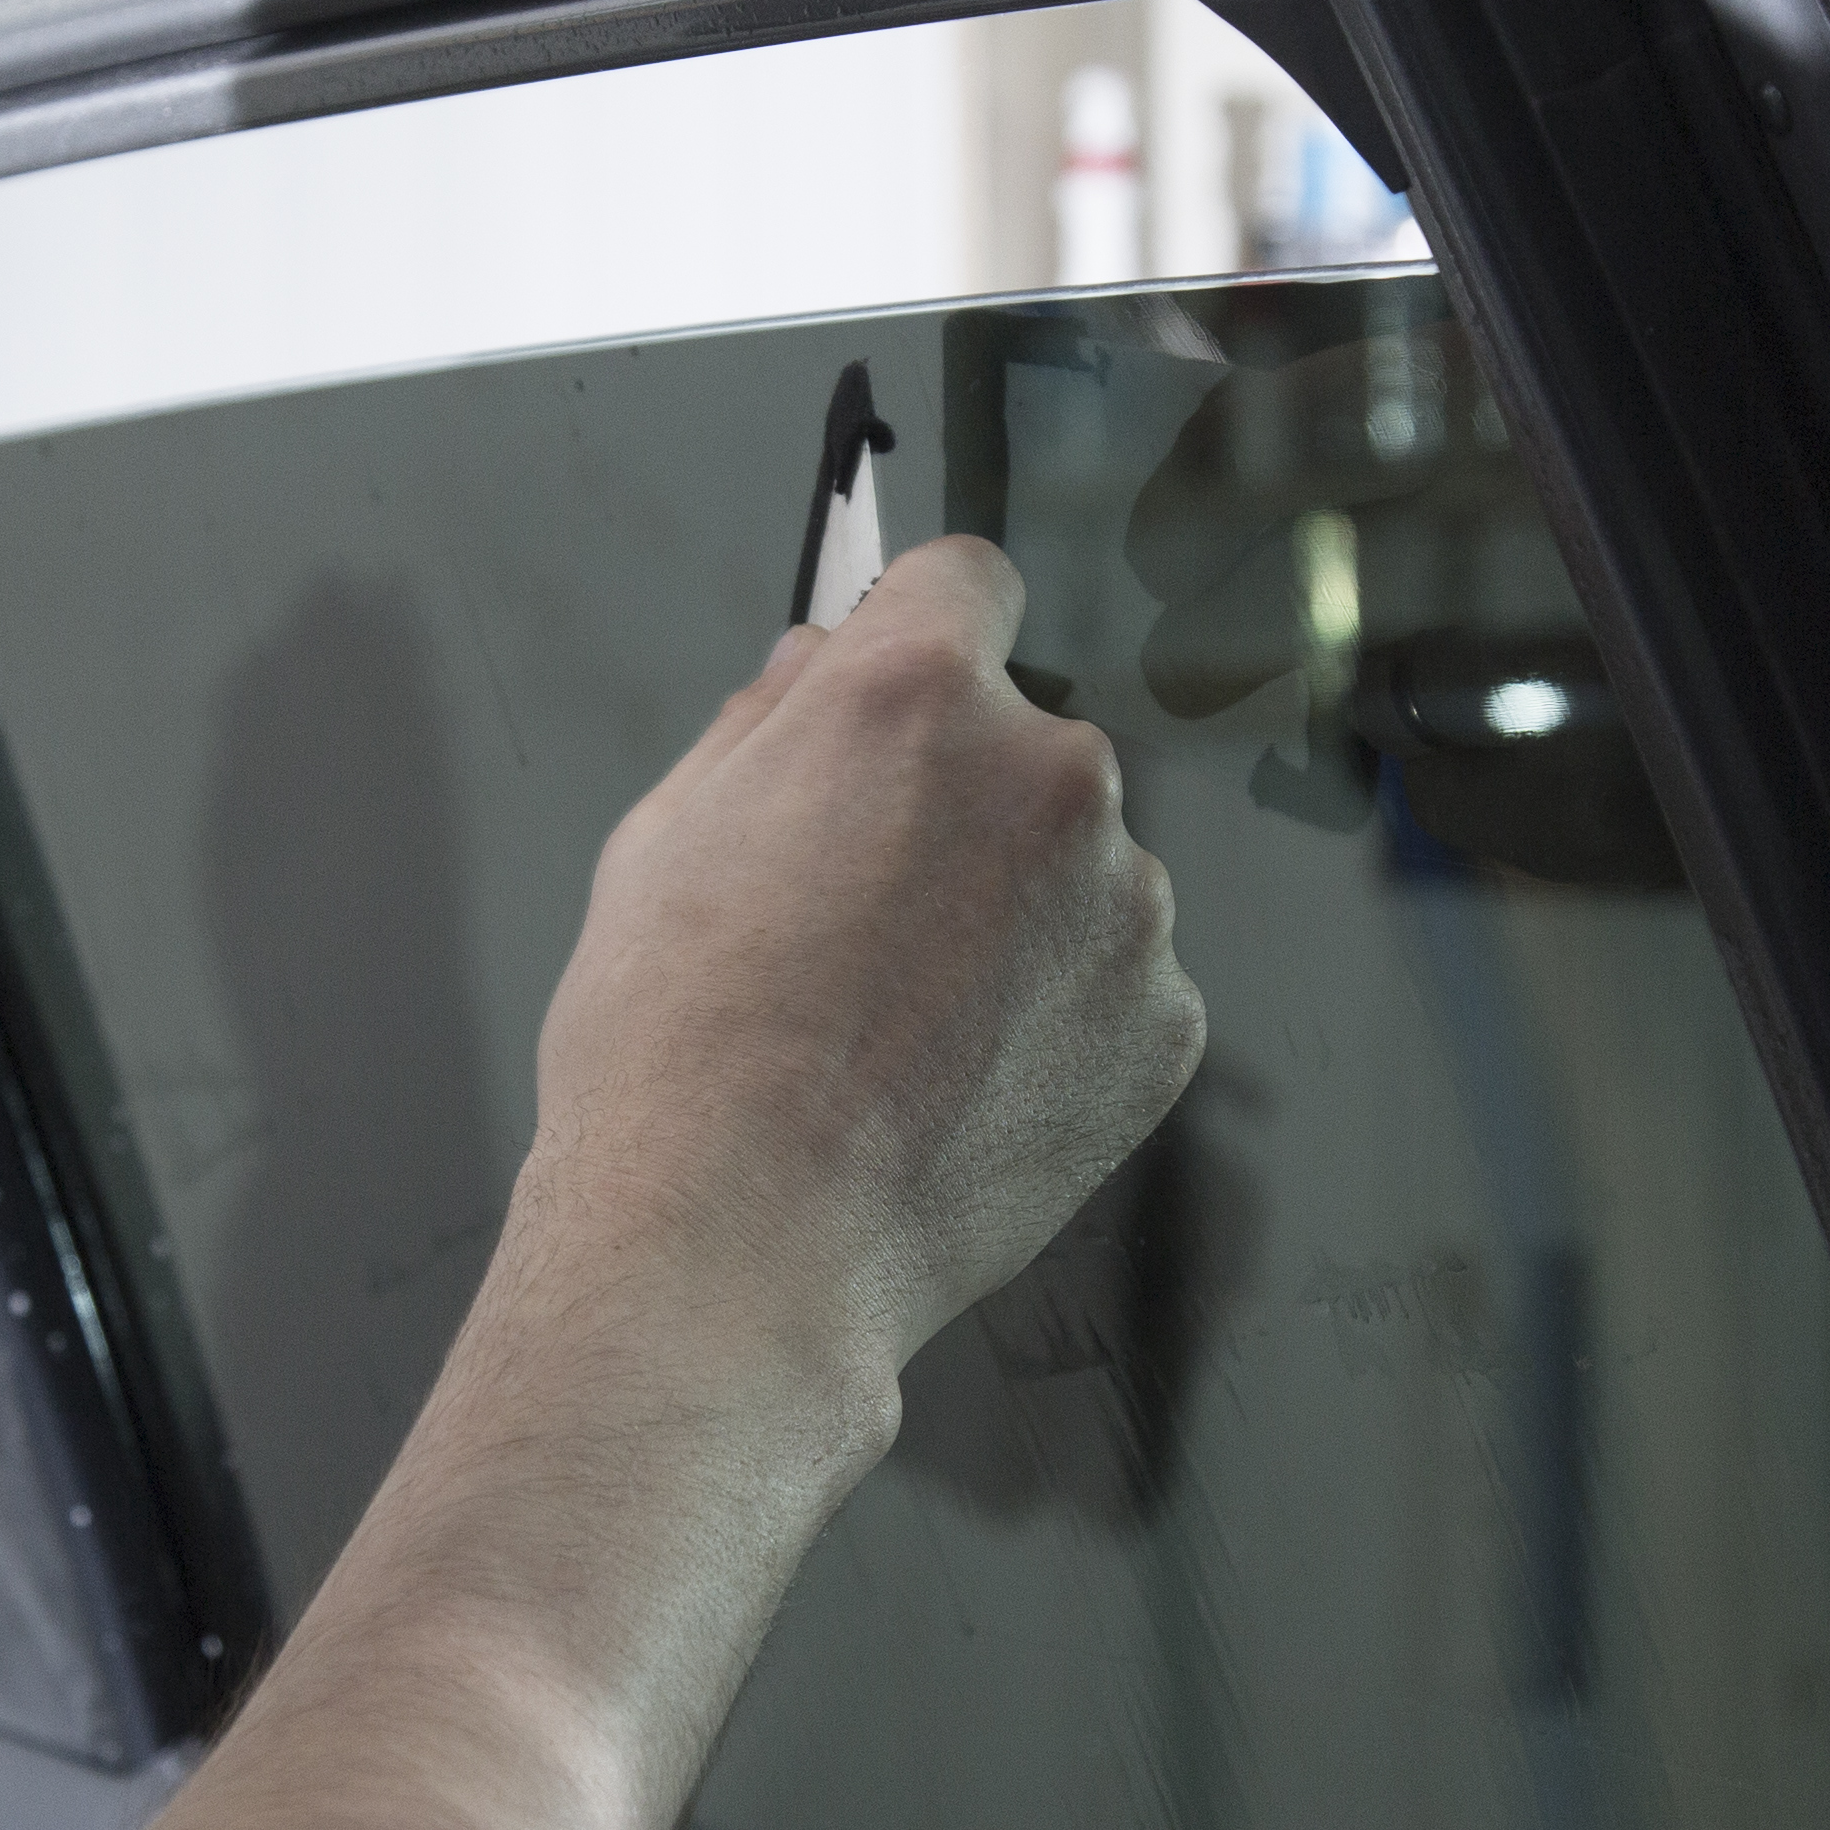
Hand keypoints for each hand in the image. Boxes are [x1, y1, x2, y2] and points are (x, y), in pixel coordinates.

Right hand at [513, 534, 1206, 1397]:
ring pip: (1075, 873)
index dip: (921, 628)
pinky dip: (1058, 1021)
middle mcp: (1049, 775)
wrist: (742, 1248)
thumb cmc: (677, 1059)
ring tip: (903, 1027)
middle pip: (1021, 745)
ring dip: (1017, 920)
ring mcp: (1126, 905)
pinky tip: (960, 1083)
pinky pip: (1115, 985)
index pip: (964, 582)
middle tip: (861, 920)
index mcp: (915, 698)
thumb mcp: (664, 839)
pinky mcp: (1165, 1023)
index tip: (909, 678)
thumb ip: (766, 722)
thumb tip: (818, 664)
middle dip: (957, 805)